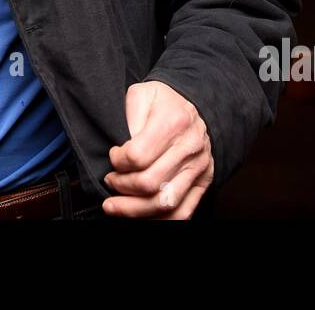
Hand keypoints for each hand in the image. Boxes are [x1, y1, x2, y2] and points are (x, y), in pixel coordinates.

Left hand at [103, 80, 212, 218]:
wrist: (194, 106)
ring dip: (133, 210)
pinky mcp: (203, 183)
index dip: (117, 161)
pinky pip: (182, 213)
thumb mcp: (142, 94)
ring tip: (115, 205)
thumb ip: (128, 117)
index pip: (137, 156)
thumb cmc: (163, 102)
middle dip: (121, 186)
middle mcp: (190, 147)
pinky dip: (158, 220)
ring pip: (164, 203)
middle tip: (110, 180)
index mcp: (173, 122)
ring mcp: (199, 167)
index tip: (113, 156)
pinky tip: (139, 215)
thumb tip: (120, 147)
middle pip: (149, 183)